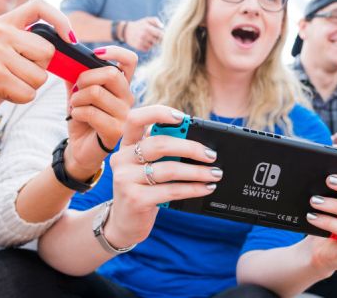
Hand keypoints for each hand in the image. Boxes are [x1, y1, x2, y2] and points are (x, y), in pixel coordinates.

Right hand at [0, 0, 70, 124]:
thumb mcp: (8, 49)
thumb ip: (31, 42)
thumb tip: (69, 41)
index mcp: (2, 23)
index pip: (38, 6)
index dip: (60, 19)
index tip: (70, 39)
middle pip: (47, 52)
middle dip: (39, 69)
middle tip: (15, 72)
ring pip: (40, 76)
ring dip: (29, 86)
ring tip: (8, 83)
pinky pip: (29, 93)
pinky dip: (21, 98)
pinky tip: (3, 93)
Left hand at [63, 46, 137, 179]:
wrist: (80, 149)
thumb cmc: (82, 118)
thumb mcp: (78, 92)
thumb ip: (76, 74)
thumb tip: (68, 56)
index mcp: (122, 86)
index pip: (129, 60)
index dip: (114, 52)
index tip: (96, 54)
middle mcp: (128, 98)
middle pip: (111, 73)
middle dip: (85, 78)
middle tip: (76, 90)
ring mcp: (125, 115)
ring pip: (96, 92)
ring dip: (77, 99)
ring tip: (75, 107)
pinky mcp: (116, 130)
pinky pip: (91, 112)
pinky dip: (77, 112)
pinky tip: (77, 118)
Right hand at [103, 105, 220, 248]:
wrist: (125, 223)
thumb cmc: (143, 189)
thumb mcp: (147, 166)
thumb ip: (162, 151)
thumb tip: (196, 142)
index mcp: (126, 145)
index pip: (135, 118)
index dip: (158, 113)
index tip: (182, 117)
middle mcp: (122, 159)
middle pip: (159, 144)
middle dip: (190, 147)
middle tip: (211, 154)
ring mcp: (125, 179)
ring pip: (169, 169)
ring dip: (197, 171)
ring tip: (214, 174)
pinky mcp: (135, 199)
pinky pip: (171, 190)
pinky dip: (193, 188)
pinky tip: (205, 188)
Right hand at [123, 17, 162, 51]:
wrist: (126, 31)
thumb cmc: (140, 25)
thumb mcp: (147, 20)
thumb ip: (156, 21)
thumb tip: (162, 27)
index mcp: (148, 28)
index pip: (160, 34)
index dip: (163, 35)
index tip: (161, 34)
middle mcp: (144, 36)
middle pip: (158, 41)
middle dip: (157, 39)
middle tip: (154, 36)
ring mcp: (141, 42)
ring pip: (153, 45)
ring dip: (152, 43)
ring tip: (147, 38)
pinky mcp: (139, 47)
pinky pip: (148, 49)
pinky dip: (147, 46)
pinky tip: (143, 42)